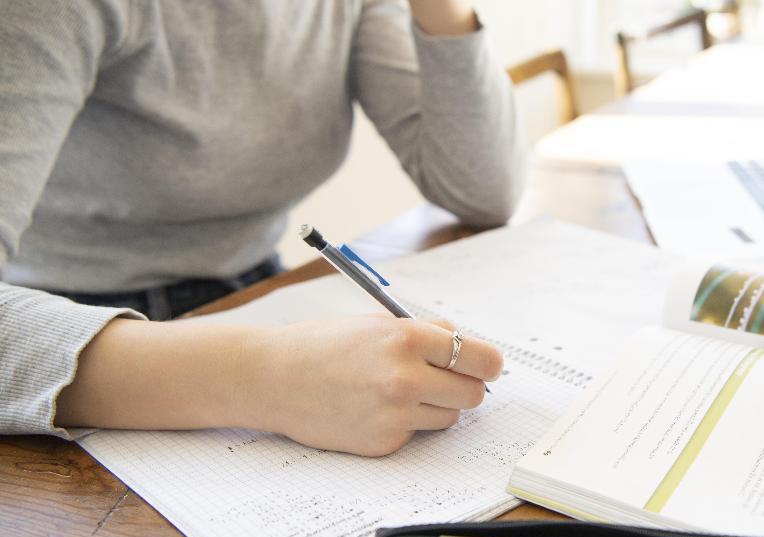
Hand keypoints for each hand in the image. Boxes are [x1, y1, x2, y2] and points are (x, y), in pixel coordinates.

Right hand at [252, 314, 502, 455]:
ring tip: (403, 390)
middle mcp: (406, 378)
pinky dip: (408, 423)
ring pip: (450, 417)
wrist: (275, 377)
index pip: (482, 358)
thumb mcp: (382, 322)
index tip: (488, 366)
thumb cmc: (327, 343)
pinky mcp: (383, 442)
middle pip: (474, 394)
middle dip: (467, 386)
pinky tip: (376, 407)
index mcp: (409, 339)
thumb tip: (471, 347)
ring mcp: (395, 414)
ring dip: (438, 405)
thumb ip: (430, 332)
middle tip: (449, 379)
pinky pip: (417, 433)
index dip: (489, 363)